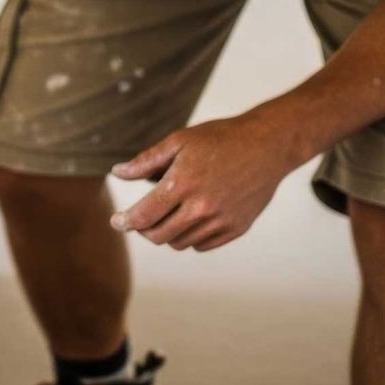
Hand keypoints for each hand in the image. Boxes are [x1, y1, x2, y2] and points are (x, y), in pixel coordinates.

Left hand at [107, 112, 304, 250]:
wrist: (267, 146)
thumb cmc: (221, 139)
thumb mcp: (179, 141)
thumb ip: (146, 160)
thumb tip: (118, 173)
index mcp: (183, 183)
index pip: (144, 215)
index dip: (125, 222)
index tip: (116, 222)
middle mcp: (202, 206)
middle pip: (158, 236)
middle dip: (143, 229)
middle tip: (140, 218)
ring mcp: (221, 220)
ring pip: (179, 243)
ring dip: (167, 233)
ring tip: (169, 213)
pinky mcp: (236, 228)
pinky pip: (202, 245)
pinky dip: (190, 236)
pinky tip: (191, 218)